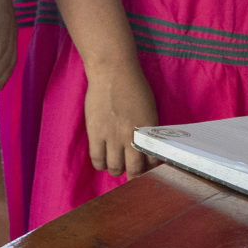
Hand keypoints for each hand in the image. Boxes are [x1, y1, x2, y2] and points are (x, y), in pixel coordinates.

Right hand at [82, 63, 159, 177]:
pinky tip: (104, 161)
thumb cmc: (133, 86)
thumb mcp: (149, 110)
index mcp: (148, 131)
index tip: (147, 167)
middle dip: (135, 175)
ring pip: (115, 167)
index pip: (151, 160)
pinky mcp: (95, 132)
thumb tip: (144, 147)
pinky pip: (97, 159)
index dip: (150, 168)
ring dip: (117, 170)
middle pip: (134, 169)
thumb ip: (147, 130)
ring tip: (117, 166)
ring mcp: (111, 136)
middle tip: (133, 172)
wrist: (112, 72)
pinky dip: (101, 164)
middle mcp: (131, 136)